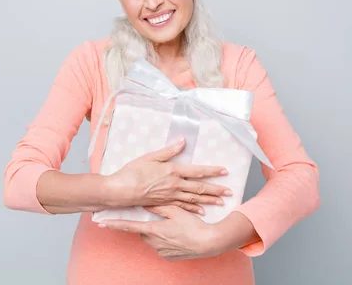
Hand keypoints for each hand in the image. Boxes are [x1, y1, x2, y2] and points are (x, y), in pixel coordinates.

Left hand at [98, 205, 220, 260]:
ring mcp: (161, 252)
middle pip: (143, 231)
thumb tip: (145, 202)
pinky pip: (161, 247)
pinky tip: (177, 236)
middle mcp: (155, 243)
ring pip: (152, 239)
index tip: (101, 224)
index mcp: (154, 230)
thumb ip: (159, 206)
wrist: (209, 243)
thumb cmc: (193, 225)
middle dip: (149, 225)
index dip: (114, 224)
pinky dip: (166, 241)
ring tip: (174, 228)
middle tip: (163, 219)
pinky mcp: (168, 257)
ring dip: (158, 233)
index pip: (129, 226)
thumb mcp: (176, 210)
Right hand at [105, 138, 231, 214]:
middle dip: (217, 189)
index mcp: (173, 171)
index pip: (198, 171)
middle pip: (200, 187)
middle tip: (230, 191)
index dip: (212, 171)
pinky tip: (202, 211)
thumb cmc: (133, 171)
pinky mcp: (165, 204)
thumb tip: (182, 141)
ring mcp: (171, 196)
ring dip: (209, 200)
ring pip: (194, 199)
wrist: (121, 190)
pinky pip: (183, 207)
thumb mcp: (150, 156)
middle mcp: (175, 185)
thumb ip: (168, 151)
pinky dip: (194, 209)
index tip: (225, 171)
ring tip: (222, 201)